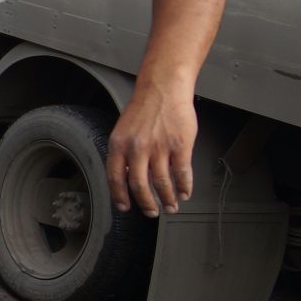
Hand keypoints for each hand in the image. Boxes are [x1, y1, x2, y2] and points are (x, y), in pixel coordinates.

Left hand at [106, 84, 197, 216]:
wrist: (163, 88)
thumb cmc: (144, 108)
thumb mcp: (124, 131)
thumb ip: (124, 153)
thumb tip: (127, 178)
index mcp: (119, 145)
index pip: (115, 178)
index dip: (120, 196)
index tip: (125, 207)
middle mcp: (137, 148)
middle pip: (140, 186)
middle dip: (146, 204)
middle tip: (152, 212)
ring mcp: (159, 148)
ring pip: (162, 183)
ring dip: (167, 199)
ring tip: (171, 207)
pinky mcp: (180, 146)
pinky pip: (182, 173)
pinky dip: (184, 187)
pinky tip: (184, 193)